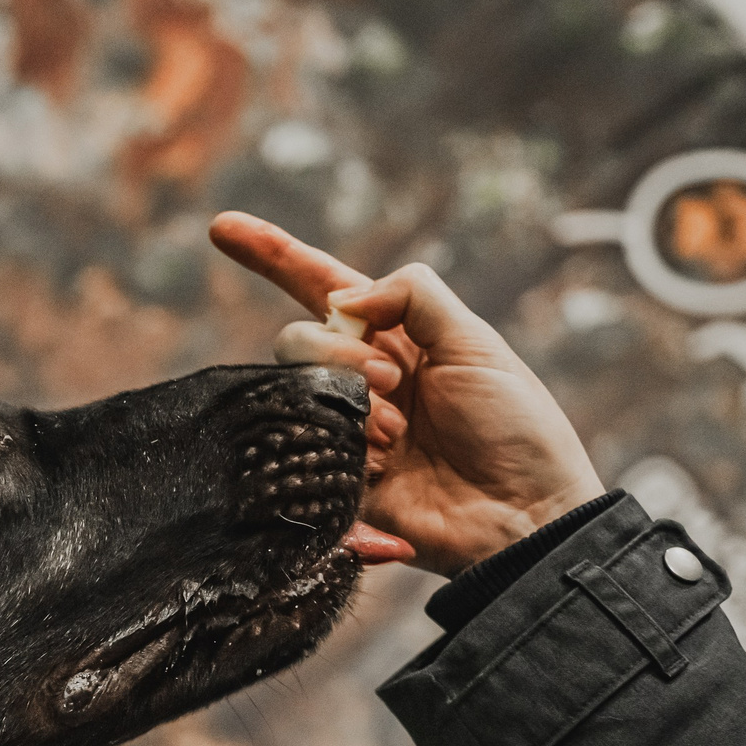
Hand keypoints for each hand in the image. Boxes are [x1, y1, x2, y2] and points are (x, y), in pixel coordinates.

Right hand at [208, 212, 604, 575]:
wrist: (524, 517)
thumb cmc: (515, 429)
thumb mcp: (476, 345)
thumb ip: (414, 298)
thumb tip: (344, 297)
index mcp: (397, 337)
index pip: (323, 287)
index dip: (272, 255)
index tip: (221, 228)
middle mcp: (362, 379)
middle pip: (298, 339)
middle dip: (339, 353)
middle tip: (393, 383)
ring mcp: (346, 429)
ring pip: (294, 390)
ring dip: (351, 407)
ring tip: (399, 436)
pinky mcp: (335, 480)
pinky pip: (304, 450)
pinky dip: (347, 454)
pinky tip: (387, 469)